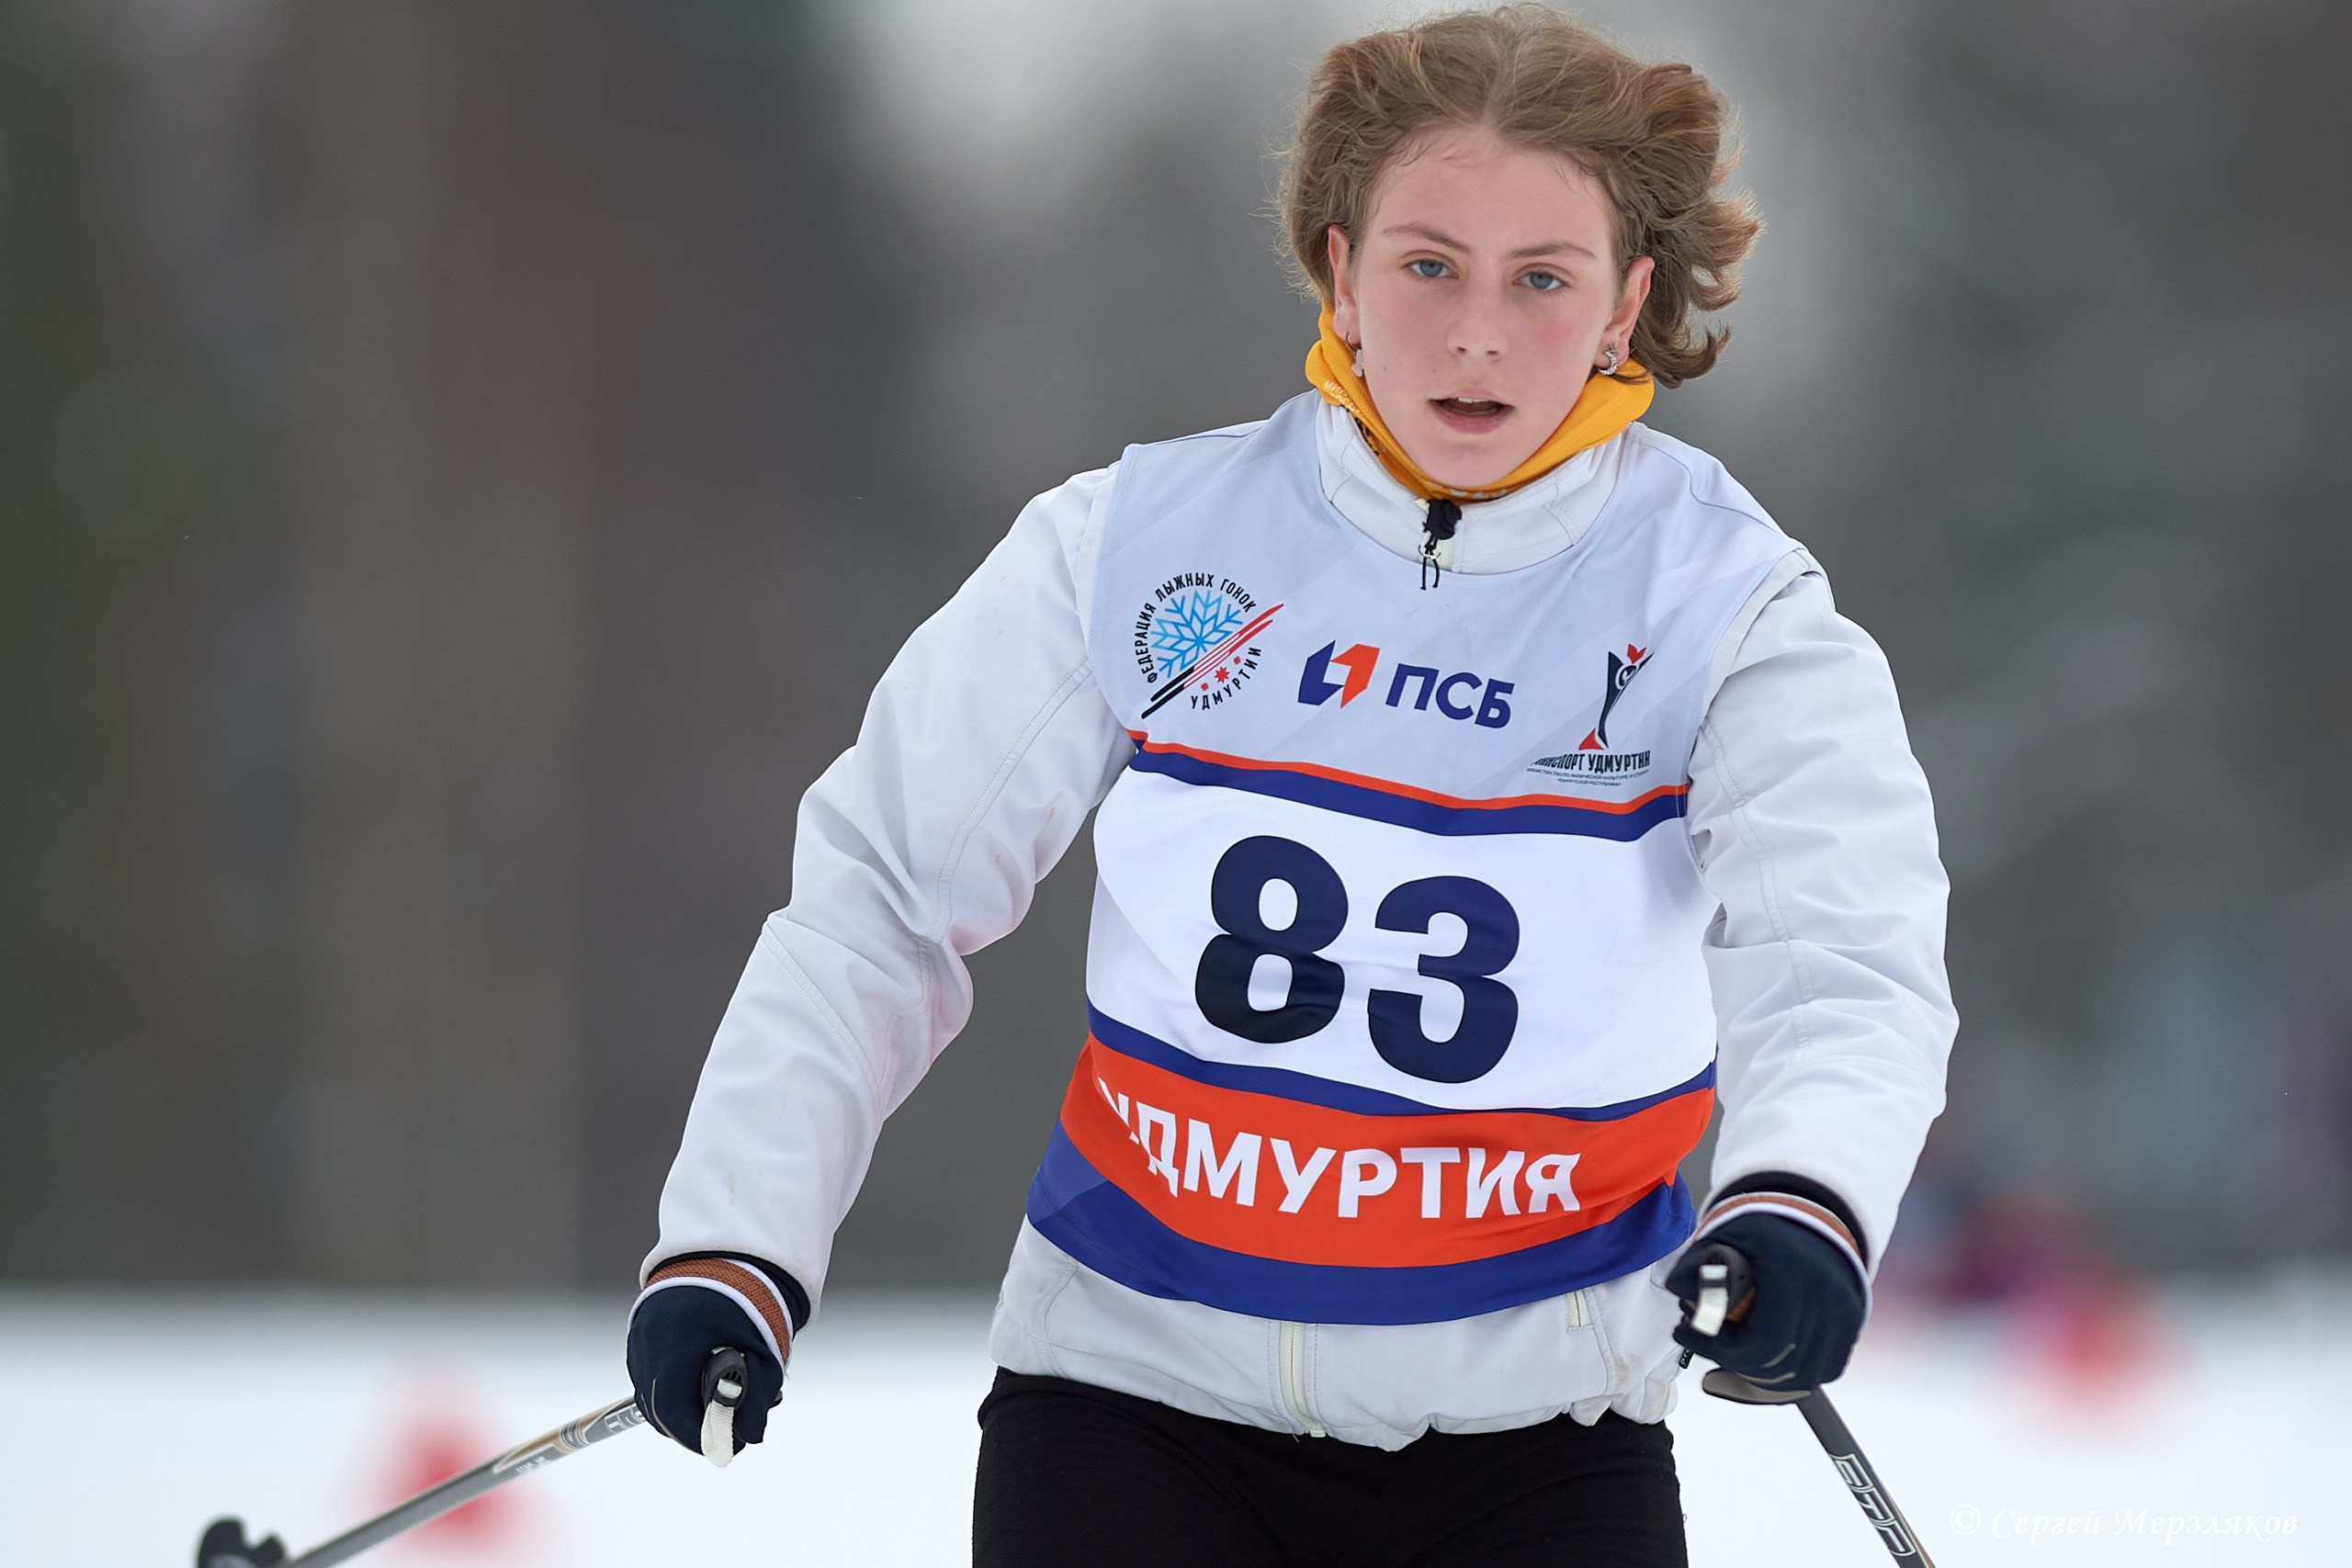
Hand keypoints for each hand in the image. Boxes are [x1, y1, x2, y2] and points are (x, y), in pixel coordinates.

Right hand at [627, 1281, 785, 1456]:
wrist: (730, 1253)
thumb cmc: (752, 1302)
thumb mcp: (764, 1353)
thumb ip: (757, 1399)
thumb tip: (747, 1438)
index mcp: (679, 1340)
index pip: (674, 1409)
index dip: (697, 1436)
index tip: (723, 1446)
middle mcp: (649, 1337)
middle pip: (657, 1404)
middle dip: (688, 1425)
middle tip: (721, 1431)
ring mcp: (639, 1332)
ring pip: (650, 1390)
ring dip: (678, 1406)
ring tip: (716, 1405)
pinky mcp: (639, 1328)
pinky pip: (648, 1371)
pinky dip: (670, 1385)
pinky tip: (698, 1382)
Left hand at [1666, 1212, 1865, 1390]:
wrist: (1816, 1209)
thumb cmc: (1770, 1222)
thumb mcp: (1728, 1232)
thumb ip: (1699, 1261)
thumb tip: (1677, 1291)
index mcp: (1795, 1274)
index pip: (1763, 1342)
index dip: (1721, 1350)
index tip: (1687, 1335)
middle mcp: (1828, 1298)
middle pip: (1781, 1365)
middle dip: (1734, 1364)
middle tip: (1706, 1345)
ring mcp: (1846, 1314)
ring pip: (1804, 1376)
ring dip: (1763, 1376)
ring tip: (1732, 1355)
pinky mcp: (1853, 1323)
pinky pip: (1825, 1369)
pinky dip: (1793, 1374)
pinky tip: (1765, 1359)